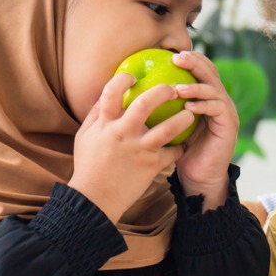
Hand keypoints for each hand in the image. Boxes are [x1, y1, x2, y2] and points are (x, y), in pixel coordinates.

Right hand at [70, 72, 186, 222]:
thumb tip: (108, 91)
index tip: (133, 76)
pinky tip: (184, 143)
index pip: (111, 92)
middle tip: (173, 89)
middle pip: (145, 104)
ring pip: (168, 129)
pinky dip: (180, 147)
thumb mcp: (85, 136)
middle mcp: (123, 134)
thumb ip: (97, 113)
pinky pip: (173, 152)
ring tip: (190, 113)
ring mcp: (139, 150)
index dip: (123, 79)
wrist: (95, 200)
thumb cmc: (90, 164)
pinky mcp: (152, 166)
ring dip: (183, 118)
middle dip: (162, 91)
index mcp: (105, 124)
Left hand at [170, 50, 238, 209]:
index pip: (201, 70)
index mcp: (206, 97)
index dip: (189, 58)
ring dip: (196, 86)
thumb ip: (163, 107)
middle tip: (176, 58)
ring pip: (214, 89)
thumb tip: (134, 90)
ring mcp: (227, 112)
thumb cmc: (179, 152)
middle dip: (195, 62)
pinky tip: (188, 106)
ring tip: (178, 88)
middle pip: (211, 73)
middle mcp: (219, 100)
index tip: (169, 52)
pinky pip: (217, 109)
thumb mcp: (169, 125)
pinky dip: (203, 105)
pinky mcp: (229, 125)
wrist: (197, 177)